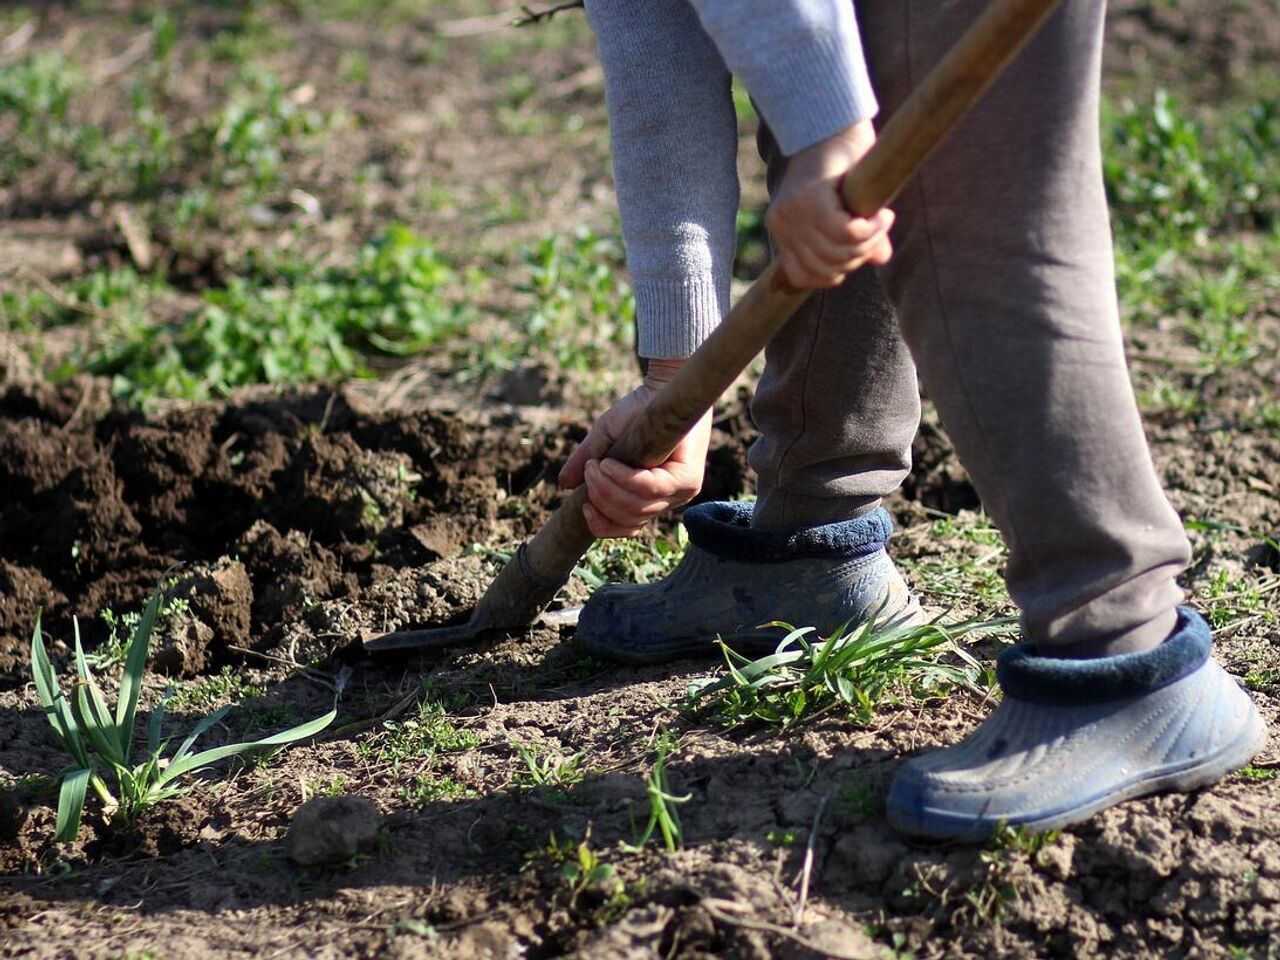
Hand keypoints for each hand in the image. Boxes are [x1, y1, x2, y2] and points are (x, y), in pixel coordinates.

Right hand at [558, 359, 711, 538]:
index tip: (584, 506)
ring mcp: (681, 492)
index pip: (627, 528)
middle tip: (589, 471)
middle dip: (600, 498)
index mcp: (651, 498)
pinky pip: (649, 489)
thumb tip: (563, 484)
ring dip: (607, 488)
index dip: (602, 525)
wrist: (662, 385)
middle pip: (629, 519)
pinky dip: (623, 478)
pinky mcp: (687, 479)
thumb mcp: (605, 438)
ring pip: (637, 508)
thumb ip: (586, 461)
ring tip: (596, 466)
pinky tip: (608, 464)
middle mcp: (669, 500)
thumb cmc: (636, 411)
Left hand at [766, 118, 894, 288]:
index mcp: (782, 231)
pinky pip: (846, 233)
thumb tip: (881, 259)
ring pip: (836, 252)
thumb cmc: (844, 165)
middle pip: (824, 267)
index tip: (857, 252)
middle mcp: (781, 224)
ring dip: (868, 243)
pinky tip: (883, 217)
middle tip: (877, 234)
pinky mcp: (811, 199)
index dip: (834, 274)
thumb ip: (858, 238)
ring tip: (882, 222)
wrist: (836, 123)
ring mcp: (793, 212)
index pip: (803, 277)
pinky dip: (871, 230)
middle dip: (857, 257)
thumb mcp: (848, 207)